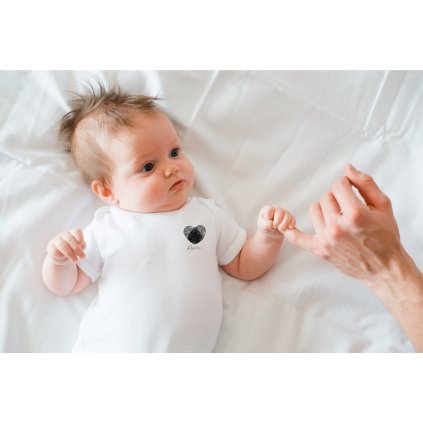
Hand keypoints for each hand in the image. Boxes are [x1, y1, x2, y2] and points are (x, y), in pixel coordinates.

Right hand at [46, 228, 85, 263]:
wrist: (61, 257)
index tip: (81, 244)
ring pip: (62, 245)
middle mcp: (64, 235)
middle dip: (77, 249)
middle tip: (82, 257)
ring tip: (75, 260)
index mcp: (73, 233)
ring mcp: (56, 240)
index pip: (77, 231)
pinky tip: (63, 258)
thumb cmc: (73, 250)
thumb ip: (81, 246)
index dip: (80, 237)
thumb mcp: (79, 248)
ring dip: (70, 254)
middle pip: (70, 239)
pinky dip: (60, 256)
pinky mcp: (50, 247)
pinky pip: (55, 252)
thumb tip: (81, 247)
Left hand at [257, 205, 295, 238]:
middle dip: (277, 222)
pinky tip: (288, 228)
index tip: (268, 223)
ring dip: (284, 224)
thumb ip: (265, 224)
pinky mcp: (290, 217)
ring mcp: (284, 212)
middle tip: (275, 227)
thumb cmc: (265, 227)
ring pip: (287, 216)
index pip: (270, 209)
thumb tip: (271, 224)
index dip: (269, 217)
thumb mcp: (262, 226)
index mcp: (268, 209)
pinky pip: (293, 219)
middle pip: (279, 212)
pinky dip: (291, 225)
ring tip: (280, 229)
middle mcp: (276, 208)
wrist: (272, 233)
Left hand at [284, 164, 404, 286]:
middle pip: (326, 197)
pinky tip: (287, 225)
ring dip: (324, 208)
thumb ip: (365, 184)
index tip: (350, 189)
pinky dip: (291, 231)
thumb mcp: (383, 206)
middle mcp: (338, 227)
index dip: (345, 184)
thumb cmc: (386, 236)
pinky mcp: (320, 250)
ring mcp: (327, 239)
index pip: (338, 185)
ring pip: (314, 210)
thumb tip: (348, 168)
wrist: (385, 268)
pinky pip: (298, 238)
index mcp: (355, 214)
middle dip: (337, 196)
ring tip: (336, 214)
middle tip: (347, 205)